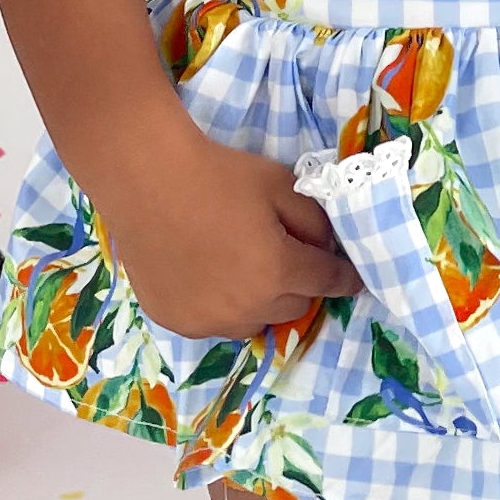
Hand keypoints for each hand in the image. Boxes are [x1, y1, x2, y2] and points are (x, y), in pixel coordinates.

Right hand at [83, 113, 348, 342]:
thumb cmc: (218, 175)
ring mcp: (208, 321)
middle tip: (282, 256)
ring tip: (242, 270)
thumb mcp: (281, 185)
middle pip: (293, 306)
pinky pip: (213, 324)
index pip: (328, 282)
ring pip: (253, 321)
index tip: (352, 278)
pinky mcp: (177, 322)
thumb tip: (325, 250)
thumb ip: (314, 222)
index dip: (344, 278)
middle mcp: (247, 307)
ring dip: (260, 303)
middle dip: (298, 284)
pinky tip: (205, 276)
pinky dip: (219, 307)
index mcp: (278, 272)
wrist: (147, 179)